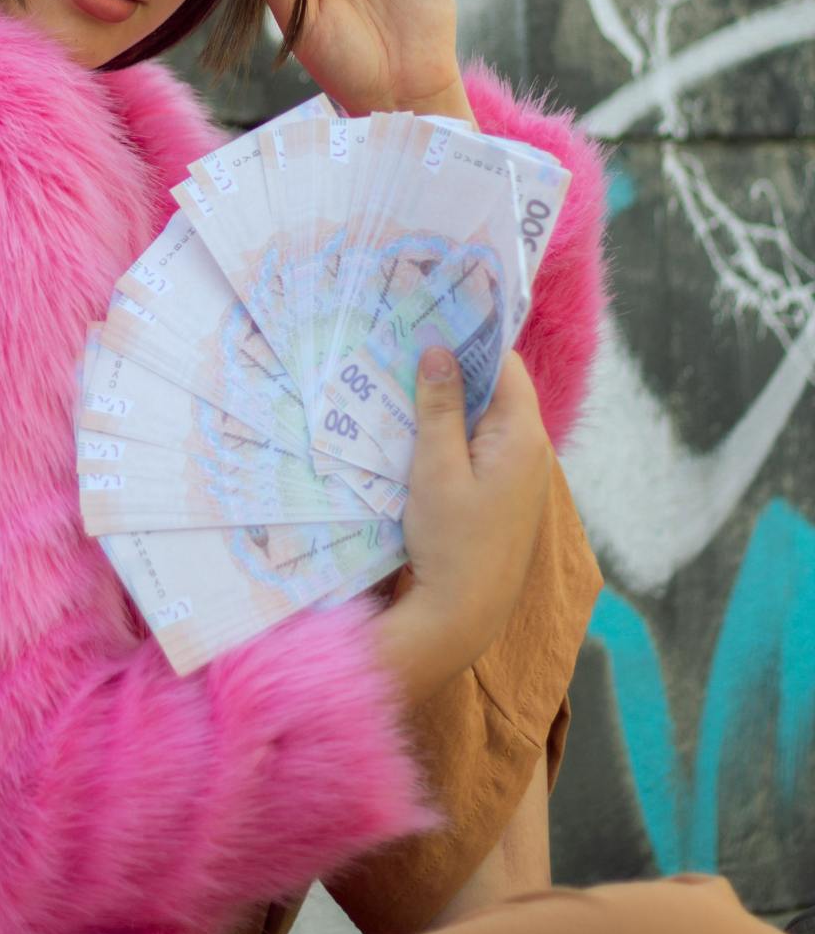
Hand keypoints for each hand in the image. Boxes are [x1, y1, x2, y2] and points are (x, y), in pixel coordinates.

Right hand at [373, 349, 551, 709]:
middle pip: (495, 388)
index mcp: (523, 435)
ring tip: (402, 379)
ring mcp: (519, 474)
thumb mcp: (436, 468)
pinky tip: (415, 429)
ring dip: (449, 403)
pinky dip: (452, 432)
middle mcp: (531, 449)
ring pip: (484, 418)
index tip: (432, 317)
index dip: (471, 338)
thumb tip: (438, 350)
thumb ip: (440, 407)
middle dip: (453, 367)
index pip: (505, 364)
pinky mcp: (502, 493)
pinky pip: (479, 446)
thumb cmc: (452, 542)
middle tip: (406, 343)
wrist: (464, 616)